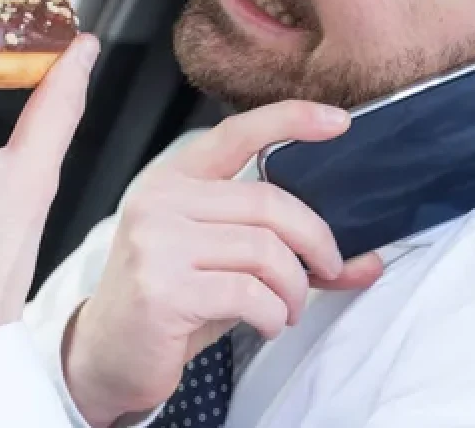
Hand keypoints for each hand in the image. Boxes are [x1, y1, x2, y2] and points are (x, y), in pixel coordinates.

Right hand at [63, 101, 385, 426]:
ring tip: (287, 309)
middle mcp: (159, 202)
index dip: (288, 120)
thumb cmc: (169, 303)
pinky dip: (273, 314)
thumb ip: (283, 251)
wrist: (107, 355)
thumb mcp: (222, 265)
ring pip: (265, 250)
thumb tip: (366, 262)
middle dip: (316, 241)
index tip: (337, 121)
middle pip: (268, 202)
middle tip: (328, 270)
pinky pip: (249, 294)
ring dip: (294, 288)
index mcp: (171, 181)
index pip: (234, 135)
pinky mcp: (162, 289)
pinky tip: (266, 323)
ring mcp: (157, 244)